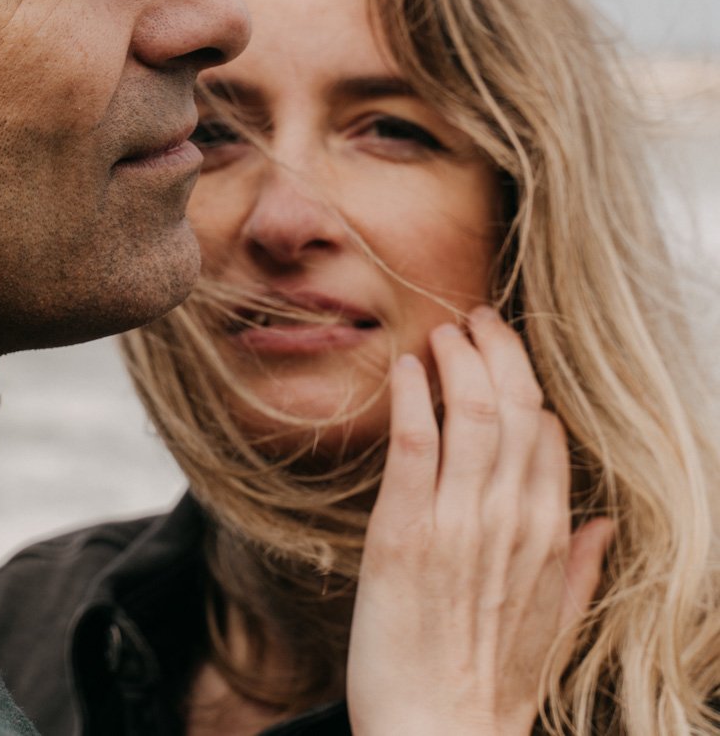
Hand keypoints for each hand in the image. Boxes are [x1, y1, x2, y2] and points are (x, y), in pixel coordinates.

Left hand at [346, 307, 612, 735]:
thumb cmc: (490, 686)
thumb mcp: (554, 627)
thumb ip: (580, 568)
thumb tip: (602, 524)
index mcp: (548, 537)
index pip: (548, 435)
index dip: (526, 384)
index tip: (504, 355)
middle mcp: (509, 520)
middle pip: (515, 407)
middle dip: (497, 350)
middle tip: (475, 319)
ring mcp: (458, 523)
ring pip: (472, 413)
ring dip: (457, 360)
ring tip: (442, 331)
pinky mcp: (402, 532)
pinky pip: (414, 444)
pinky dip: (413, 397)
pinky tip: (407, 367)